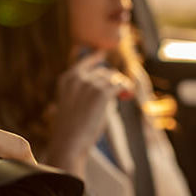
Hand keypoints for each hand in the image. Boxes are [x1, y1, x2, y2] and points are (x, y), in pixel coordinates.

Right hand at [43, 50, 133, 176]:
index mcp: (67, 79)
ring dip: (118, 87)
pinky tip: (128, 95)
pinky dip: (126, 89)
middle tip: (119, 91)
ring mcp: (90, 84)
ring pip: (113, 79)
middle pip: (103, 72)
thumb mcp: (72, 104)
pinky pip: (120, 86)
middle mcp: (78, 78)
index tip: (102, 53)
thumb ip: (86, 91)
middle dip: (112, 80)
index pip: (85, 62)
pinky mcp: (102, 93)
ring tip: (122, 95)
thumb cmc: (71, 129)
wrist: (69, 142)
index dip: (95, 58)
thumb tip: (112, 86)